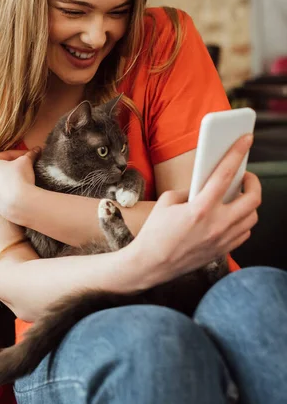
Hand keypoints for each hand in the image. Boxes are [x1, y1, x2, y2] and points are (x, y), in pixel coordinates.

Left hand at [0, 147, 40, 221]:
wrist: (19, 204)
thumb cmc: (19, 178)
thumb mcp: (26, 162)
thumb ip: (30, 154)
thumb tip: (37, 149)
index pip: (6, 155)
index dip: (20, 153)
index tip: (30, 154)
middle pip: (2, 167)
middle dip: (16, 165)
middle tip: (28, 164)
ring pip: (2, 179)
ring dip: (13, 176)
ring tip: (26, 176)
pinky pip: (4, 191)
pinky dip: (12, 187)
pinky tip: (22, 188)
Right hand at [127, 134, 260, 288]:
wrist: (150, 265)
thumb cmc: (155, 232)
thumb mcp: (167, 202)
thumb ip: (190, 190)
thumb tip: (205, 185)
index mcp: (200, 208)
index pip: (225, 174)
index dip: (237, 152)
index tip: (247, 138)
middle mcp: (216, 224)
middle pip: (252, 198)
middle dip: (253, 181)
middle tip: (245, 175)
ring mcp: (222, 240)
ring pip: (252, 216)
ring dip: (249, 202)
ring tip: (239, 194)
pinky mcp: (222, 251)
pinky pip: (245, 232)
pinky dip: (243, 221)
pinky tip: (233, 214)